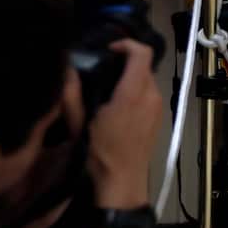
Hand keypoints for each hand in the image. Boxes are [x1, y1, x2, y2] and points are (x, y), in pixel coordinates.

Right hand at [88, 39, 162, 209]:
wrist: (122, 183)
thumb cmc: (100, 154)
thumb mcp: (79, 125)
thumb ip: (71, 95)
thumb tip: (67, 71)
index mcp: (134, 93)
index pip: (141, 53)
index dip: (126, 44)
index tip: (108, 50)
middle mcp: (152, 96)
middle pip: (144, 65)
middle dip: (125, 62)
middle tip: (102, 68)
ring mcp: (158, 107)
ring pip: (148, 80)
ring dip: (131, 77)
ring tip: (107, 87)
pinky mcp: (160, 118)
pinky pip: (150, 94)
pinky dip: (137, 90)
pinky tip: (118, 104)